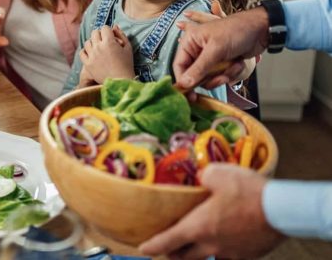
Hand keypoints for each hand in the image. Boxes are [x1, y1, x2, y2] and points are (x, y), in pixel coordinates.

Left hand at [78, 25, 132, 86]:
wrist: (121, 82)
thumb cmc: (127, 65)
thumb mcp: (128, 48)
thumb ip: (121, 35)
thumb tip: (114, 26)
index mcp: (109, 42)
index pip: (104, 28)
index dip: (108, 31)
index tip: (111, 36)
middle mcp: (98, 47)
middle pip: (94, 33)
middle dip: (100, 35)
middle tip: (105, 41)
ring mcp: (92, 56)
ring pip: (87, 42)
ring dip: (93, 42)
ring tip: (98, 48)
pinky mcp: (87, 64)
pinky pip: (82, 52)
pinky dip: (86, 51)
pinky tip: (91, 53)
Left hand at [139, 164, 284, 258]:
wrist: (282, 210)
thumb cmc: (248, 191)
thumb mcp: (217, 172)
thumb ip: (203, 175)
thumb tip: (201, 175)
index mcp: (198, 227)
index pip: (167, 241)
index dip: (152, 246)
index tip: (143, 248)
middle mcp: (211, 245)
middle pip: (184, 257)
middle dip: (172, 254)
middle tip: (167, 248)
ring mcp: (230, 253)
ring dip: (197, 256)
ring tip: (194, 248)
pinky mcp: (248, 255)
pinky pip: (229, 259)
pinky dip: (222, 255)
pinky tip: (225, 245)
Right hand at [173, 7, 268, 93]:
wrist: (260, 29)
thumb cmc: (235, 32)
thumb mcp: (216, 50)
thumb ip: (199, 68)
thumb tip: (184, 84)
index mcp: (190, 42)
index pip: (179, 66)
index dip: (183, 81)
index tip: (190, 96)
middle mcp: (197, 50)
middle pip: (194, 75)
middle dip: (210, 78)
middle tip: (222, 78)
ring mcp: (210, 57)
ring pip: (208, 78)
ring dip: (223, 74)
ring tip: (233, 65)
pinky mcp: (221, 63)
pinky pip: (220, 76)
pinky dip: (231, 72)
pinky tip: (238, 62)